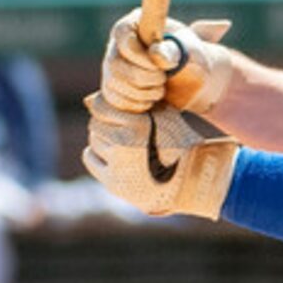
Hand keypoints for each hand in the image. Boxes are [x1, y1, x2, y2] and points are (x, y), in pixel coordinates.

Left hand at [81, 91, 237, 217]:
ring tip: (120, 141)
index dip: (105, 106)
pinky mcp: (113, 183)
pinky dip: (97, 154)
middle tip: (118, 126)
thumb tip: (94, 99)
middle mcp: (124, 145)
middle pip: (96, 125)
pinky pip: (91, 159)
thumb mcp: (165, 116)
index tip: (112, 108)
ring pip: (94, 141)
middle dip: (106, 123)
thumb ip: (138, 104)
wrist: (191, 181)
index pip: (101, 108)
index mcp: (138, 126)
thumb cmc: (180, 143)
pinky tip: (112, 154)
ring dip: (103, 138)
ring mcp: (117, 167)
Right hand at [100, 11, 236, 113]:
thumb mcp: (189, 48)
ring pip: (113, 83)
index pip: (122, 33)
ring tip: (160, 90)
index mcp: (135, 24)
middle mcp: (117, 44)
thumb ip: (173, 49)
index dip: (139, 54)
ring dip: (140, 93)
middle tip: (163, 79)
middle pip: (113, 63)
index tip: (161, 66)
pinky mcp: (113, 87)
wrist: (192, 78)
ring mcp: (112, 66)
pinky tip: (150, 101)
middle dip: (142, 77)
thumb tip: (157, 55)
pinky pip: (114, 100)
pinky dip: (135, 105)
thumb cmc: (190, 56)